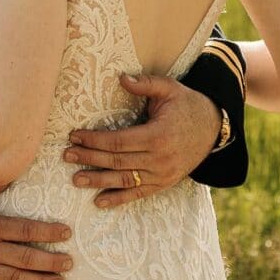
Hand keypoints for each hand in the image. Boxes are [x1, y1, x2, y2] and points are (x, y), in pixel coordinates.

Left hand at [63, 73, 220, 207]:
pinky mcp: (164, 183)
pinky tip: (98, 202)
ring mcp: (162, 175)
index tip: (74, 136)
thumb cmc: (187, 105)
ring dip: (98, 181)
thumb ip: (146, 84)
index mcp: (158, 135)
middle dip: (89, 158)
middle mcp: (159, 159)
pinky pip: (138, 194)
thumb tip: (122, 78)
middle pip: (117, 161)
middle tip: (66, 155)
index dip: (94, 140)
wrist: (213, 128)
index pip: (118, 141)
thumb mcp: (169, 88)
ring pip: (124, 180)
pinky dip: (118, 200)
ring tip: (75, 179)